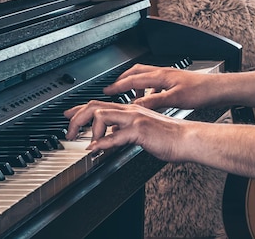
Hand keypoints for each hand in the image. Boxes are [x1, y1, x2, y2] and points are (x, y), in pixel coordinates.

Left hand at [64, 100, 184, 160]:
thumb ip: (124, 130)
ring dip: (89, 129)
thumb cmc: (167, 136)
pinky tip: (96, 149)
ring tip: (86, 142)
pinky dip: (102, 143)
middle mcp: (129, 109)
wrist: (186, 138)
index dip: (80, 109)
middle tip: (69, 131)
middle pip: (95, 105)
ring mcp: (134, 118)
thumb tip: (110, 135)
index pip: (99, 104)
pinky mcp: (140, 130)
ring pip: (102, 114)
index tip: (69, 115)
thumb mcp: (140, 131)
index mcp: (129, 109)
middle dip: (77, 117)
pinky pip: (116, 135)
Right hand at [103, 64, 218, 109]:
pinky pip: (154, 82)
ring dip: (135, 84)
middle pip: (136, 72)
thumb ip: (154, 101)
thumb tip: (136, 105)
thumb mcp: (175, 99)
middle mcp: (162, 73)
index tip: (106, 90)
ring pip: (145, 76)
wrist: (217, 89)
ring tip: (130, 96)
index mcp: (160, 76)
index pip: (133, 79)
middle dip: (123, 80)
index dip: (118, 86)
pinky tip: (151, 99)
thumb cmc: (201, 92)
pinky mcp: (174, 82)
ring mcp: (169, 76)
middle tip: (113, 89)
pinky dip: (147, 89)